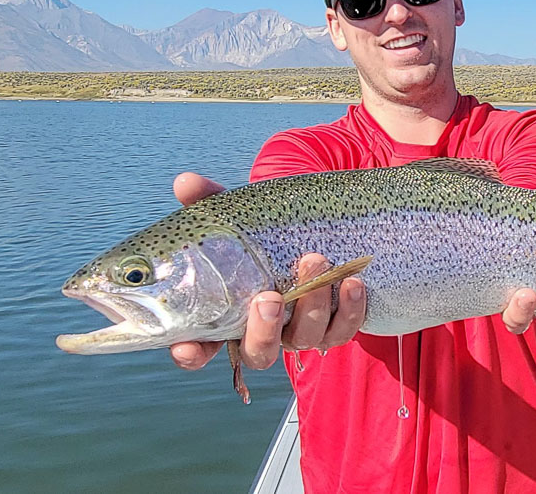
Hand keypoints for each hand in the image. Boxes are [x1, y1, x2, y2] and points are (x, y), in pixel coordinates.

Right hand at [167, 172, 366, 372]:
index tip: (186, 347)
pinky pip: (344, 328)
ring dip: (312, 304)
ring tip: (314, 260)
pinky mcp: (336, 326)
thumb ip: (207, 201)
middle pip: (259, 352)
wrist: (315, 228)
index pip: (201, 348)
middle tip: (269, 297)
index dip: (192, 353)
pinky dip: (350, 308)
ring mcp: (301, 331)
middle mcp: (264, 331)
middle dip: (264, 330)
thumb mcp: (236, 215)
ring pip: (305, 337)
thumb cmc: (262, 231)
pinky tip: (351, 281)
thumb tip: (185, 182)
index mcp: (229, 314)